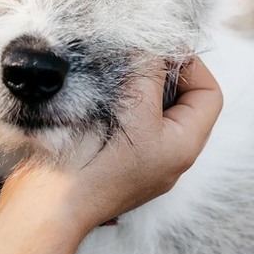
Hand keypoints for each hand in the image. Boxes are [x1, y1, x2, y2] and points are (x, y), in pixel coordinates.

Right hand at [0, 57, 221, 237]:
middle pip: (180, 99)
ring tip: (110, 68)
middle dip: (158, 71)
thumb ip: (148, 72)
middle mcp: (167, 156)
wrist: (45, 208)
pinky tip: (93, 88)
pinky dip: (114, 99)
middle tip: (132, 52)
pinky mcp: (111, 160)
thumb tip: (152, 46)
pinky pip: (124, 121)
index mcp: (183, 146)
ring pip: (149, 108)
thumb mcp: (131, 109)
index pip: (208, 94)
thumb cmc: (93, 163)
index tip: (158, 45)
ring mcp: (139, 160)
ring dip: (132, 84)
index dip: (190, 63)